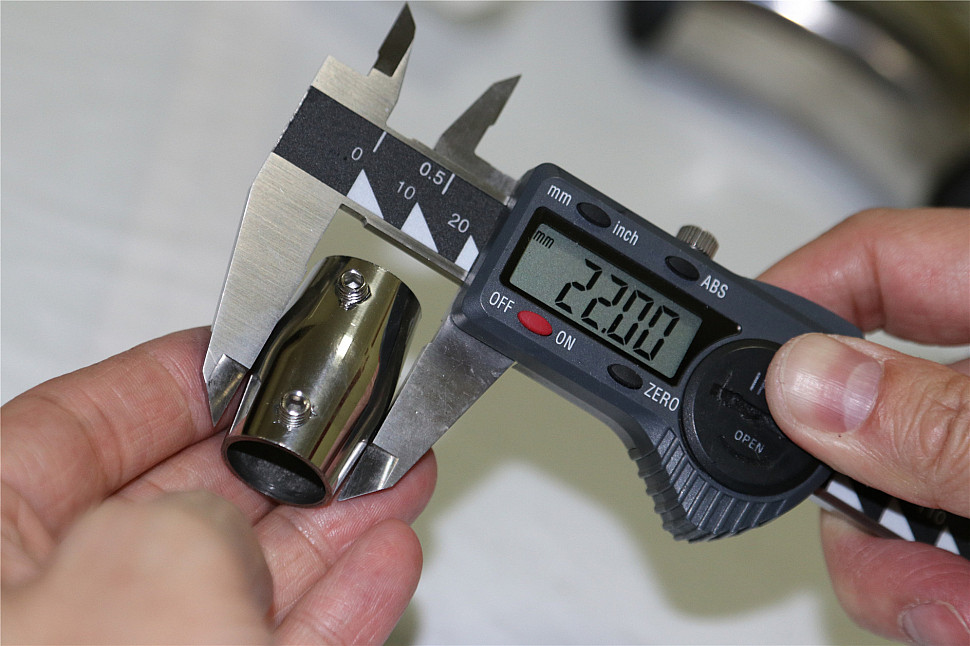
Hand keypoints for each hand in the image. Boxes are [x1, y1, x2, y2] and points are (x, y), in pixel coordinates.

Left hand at [1, 328, 436, 643]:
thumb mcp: (152, 561)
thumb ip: (203, 505)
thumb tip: (238, 523)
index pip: (78, 425)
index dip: (177, 378)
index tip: (250, 351)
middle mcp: (50, 606)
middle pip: (181, 500)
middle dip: (283, 453)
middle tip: (347, 418)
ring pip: (243, 578)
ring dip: (330, 527)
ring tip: (392, 479)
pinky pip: (274, 644)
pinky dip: (335, 607)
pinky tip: (383, 561)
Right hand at [761, 208, 969, 644]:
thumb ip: (947, 419)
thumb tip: (806, 386)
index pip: (877, 260)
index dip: (789, 295)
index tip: (720, 357)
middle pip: (859, 402)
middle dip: (839, 484)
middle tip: (852, 529)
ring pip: (885, 500)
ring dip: (895, 571)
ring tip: (955, 612)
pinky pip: (930, 560)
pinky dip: (938, 601)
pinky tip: (966, 619)